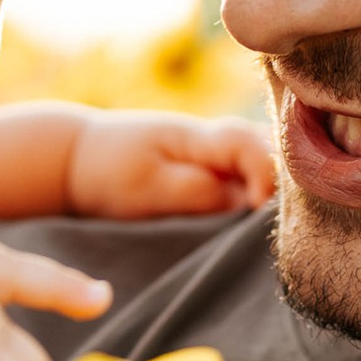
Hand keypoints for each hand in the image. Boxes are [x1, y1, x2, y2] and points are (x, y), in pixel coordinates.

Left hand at [63, 111, 277, 223]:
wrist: (76, 158)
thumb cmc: (107, 173)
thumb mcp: (149, 189)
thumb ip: (199, 191)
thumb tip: (248, 201)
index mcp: (199, 136)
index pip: (251, 144)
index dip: (265, 174)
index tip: (256, 209)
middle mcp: (214, 139)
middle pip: (269, 149)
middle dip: (284, 181)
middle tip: (284, 221)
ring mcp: (214, 153)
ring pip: (263, 162)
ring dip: (274, 187)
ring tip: (276, 223)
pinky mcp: (209, 169)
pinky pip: (247, 176)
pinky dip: (258, 193)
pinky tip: (258, 219)